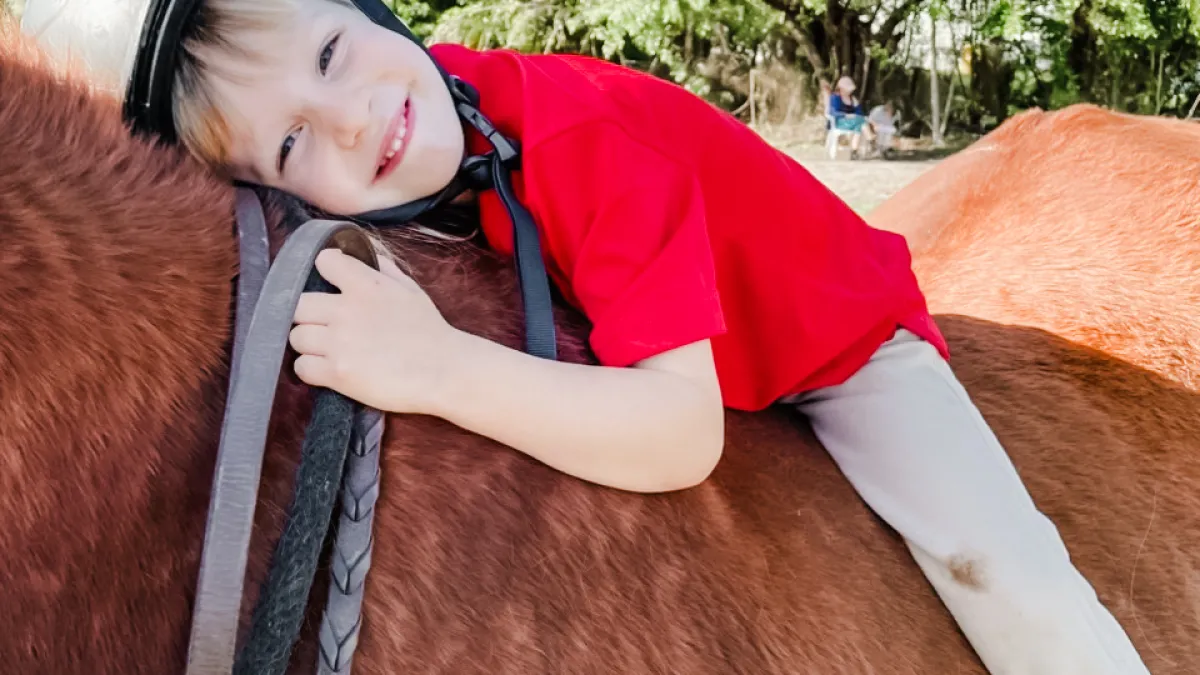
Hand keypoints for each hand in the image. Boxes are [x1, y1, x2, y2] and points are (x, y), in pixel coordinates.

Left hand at [288, 247, 463, 413]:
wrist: (445, 372)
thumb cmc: (430, 332)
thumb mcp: (410, 290)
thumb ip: (383, 267)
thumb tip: (364, 250)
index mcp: (367, 285)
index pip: (323, 261)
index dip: (324, 272)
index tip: (331, 286)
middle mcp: (347, 310)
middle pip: (297, 304)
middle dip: (308, 315)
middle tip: (325, 325)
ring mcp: (340, 343)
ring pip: (296, 336)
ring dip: (309, 344)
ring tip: (329, 350)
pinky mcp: (337, 373)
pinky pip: (302, 367)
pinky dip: (312, 370)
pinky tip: (331, 369)